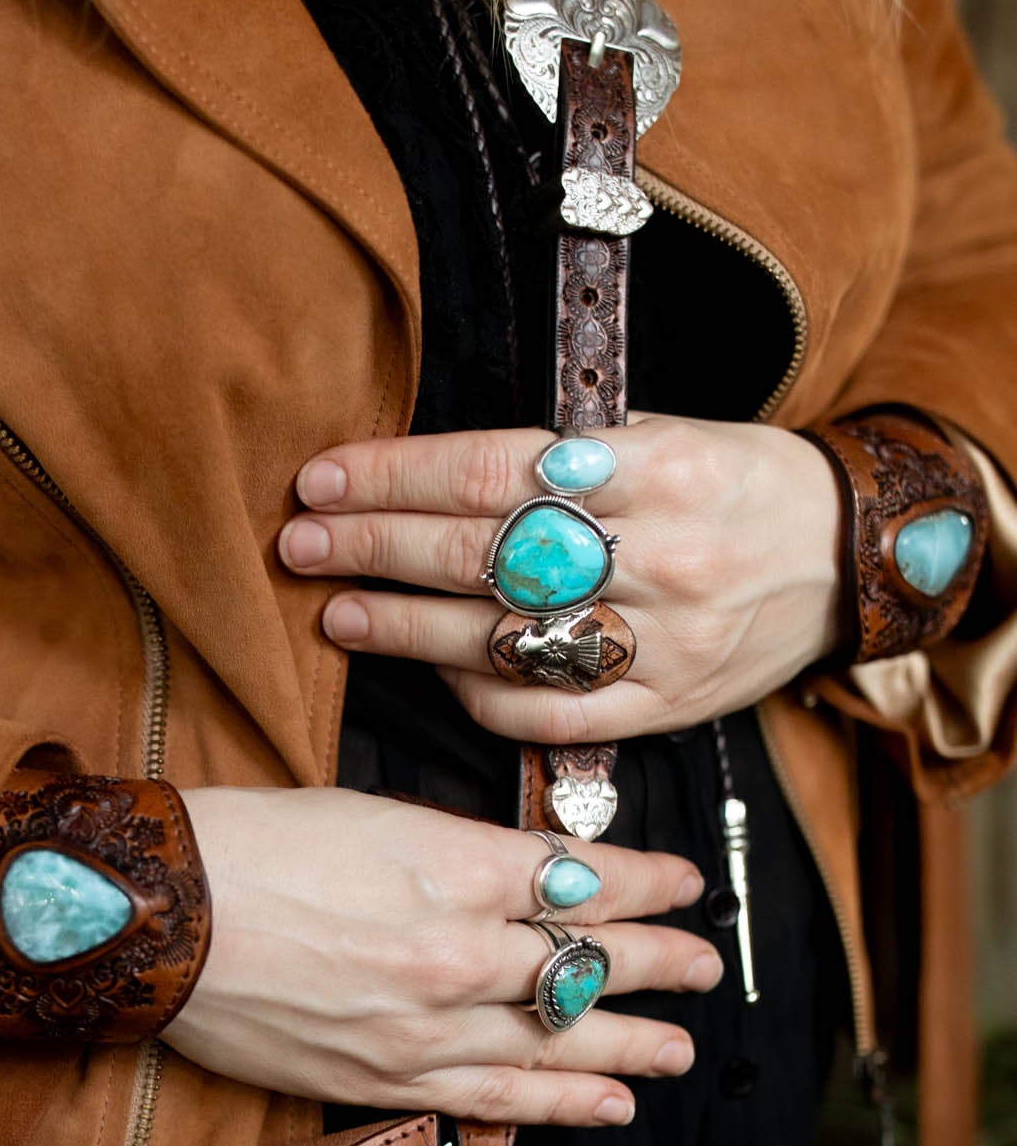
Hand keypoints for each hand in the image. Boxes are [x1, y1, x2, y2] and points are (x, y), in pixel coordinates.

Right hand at [162, 788, 721, 1127]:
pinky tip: (609, 1107)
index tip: (686, 889)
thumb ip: (465, 853)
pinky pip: (495, 1101)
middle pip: (587, 964)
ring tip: (679, 1049)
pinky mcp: (386, 1078)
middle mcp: (458, 952)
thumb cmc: (255, 844)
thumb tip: (531, 879)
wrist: (159, 916)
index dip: (650, 888)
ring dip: (630, 1044)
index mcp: (457, 867)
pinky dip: (560, 1105)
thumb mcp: (376, 813)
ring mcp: (425, 1026)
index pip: (587, 882)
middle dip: (659, 966)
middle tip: (706, 969)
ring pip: (556, 1041)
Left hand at [277, 415, 843, 740]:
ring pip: (505, 643)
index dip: (396, 476)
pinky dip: (477, 694)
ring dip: (404, 628)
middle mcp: (661, 557)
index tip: (323, 478)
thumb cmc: (738, 482)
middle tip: (299, 543)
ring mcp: (663, 643)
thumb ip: (563, 453)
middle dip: (376, 548)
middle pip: (485, 556)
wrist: (847, 557)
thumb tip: (430, 470)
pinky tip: (429, 670)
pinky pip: (546, 714)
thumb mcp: (667, 431)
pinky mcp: (664, 708)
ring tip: (336, 612)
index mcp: (659, 468)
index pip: (495, 469)